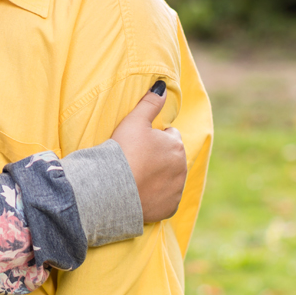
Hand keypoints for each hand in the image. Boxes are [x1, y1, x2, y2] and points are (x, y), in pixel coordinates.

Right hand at [111, 81, 186, 222]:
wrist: (113, 188)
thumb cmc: (123, 150)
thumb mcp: (134, 120)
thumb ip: (151, 102)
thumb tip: (163, 86)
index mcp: (176, 145)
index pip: (170, 135)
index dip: (154, 137)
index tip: (139, 143)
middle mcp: (182, 169)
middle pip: (171, 157)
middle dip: (160, 157)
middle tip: (137, 159)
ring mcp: (176, 190)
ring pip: (170, 178)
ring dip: (159, 176)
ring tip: (137, 175)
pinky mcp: (169, 208)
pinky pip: (165, 198)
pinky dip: (156, 195)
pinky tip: (141, 191)